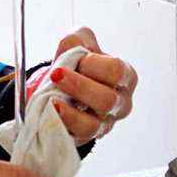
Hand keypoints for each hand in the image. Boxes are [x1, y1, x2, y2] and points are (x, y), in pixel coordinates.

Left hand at [50, 26, 137, 145]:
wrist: (62, 87)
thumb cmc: (77, 65)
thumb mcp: (78, 44)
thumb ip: (78, 39)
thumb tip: (73, 45)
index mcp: (124, 76)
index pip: (117, 71)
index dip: (94, 64)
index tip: (77, 59)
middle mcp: (120, 102)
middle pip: (107, 99)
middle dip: (79, 86)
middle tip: (57, 75)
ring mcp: (105, 123)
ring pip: (93, 123)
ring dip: (70, 110)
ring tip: (52, 98)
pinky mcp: (87, 137)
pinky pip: (77, 136)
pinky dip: (64, 123)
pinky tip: (53, 111)